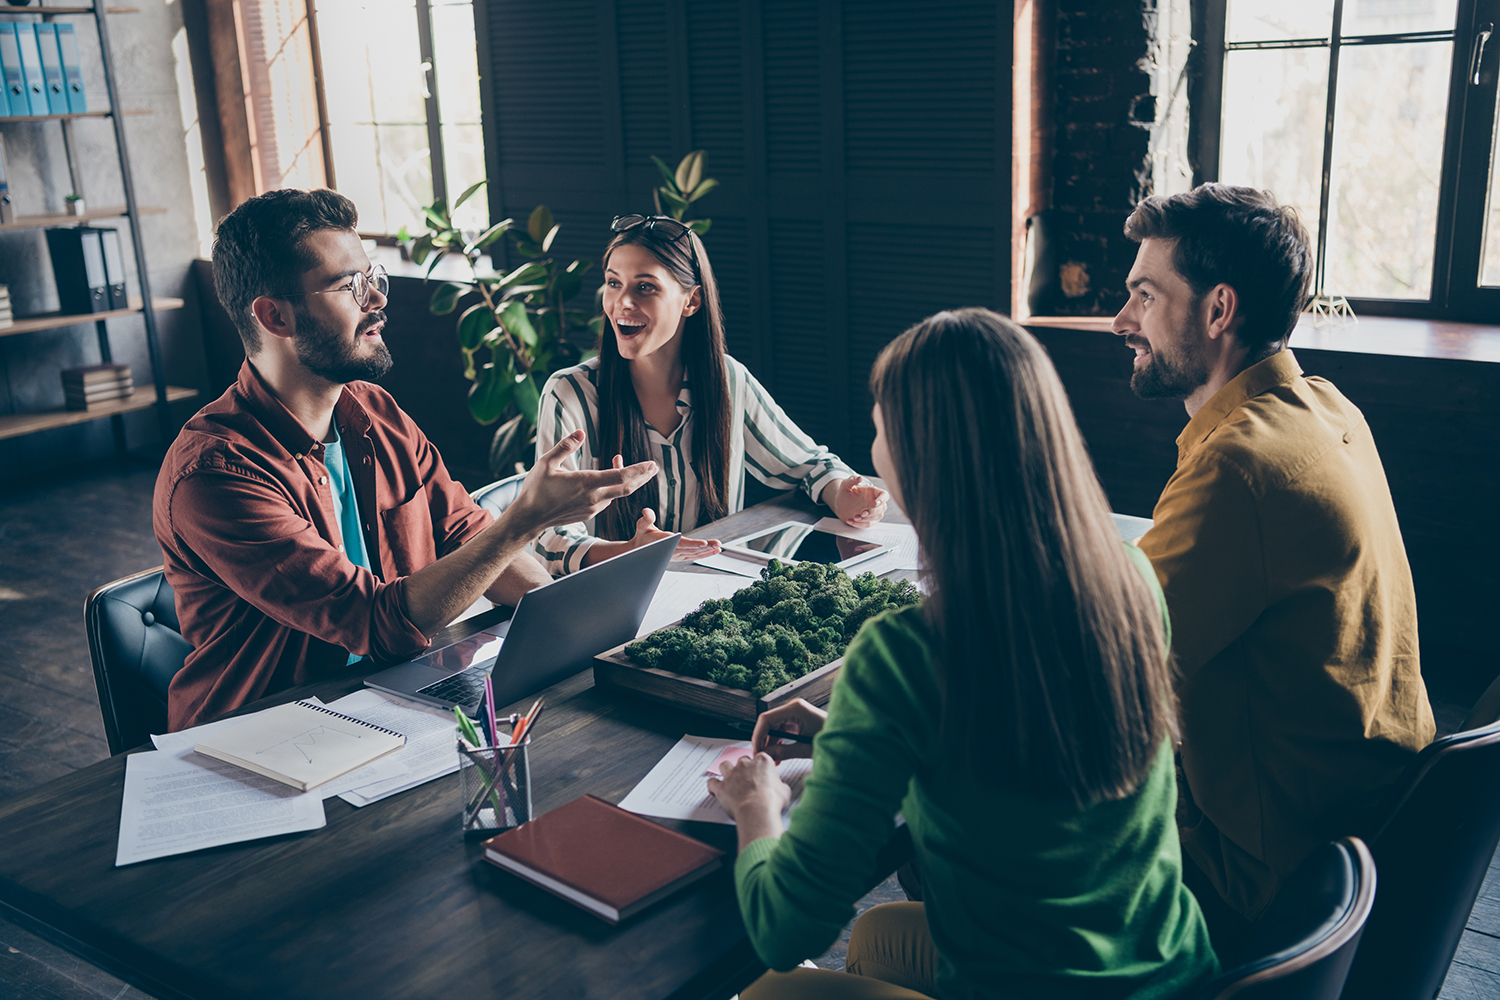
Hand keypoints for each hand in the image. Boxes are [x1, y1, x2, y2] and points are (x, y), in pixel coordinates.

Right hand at [509, 432, 656, 531]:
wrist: (529, 518)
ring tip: (629, 466)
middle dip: (643, 477)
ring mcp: (592, 508)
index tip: (652, 464)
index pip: (621, 477)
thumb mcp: (547, 462)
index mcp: (586, 483)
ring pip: (617, 494)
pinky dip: (613, 489)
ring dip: (625, 481)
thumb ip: (565, 446)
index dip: (639, 470)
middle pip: (627, 488)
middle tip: (654, 467)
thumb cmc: (536, 489)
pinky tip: (609, 480)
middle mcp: (594, 498)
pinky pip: (607, 500)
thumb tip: (581, 432)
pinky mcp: (588, 514)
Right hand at [631, 506, 720, 560]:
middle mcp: (672, 551)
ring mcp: (677, 555)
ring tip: (719, 546)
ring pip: (694, 554)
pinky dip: (704, 554)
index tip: (704, 543)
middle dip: (706, 547)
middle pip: (691, 549)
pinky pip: (694, 556)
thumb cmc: (642, 537)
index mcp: (665, 543)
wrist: (639, 552)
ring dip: (708, 550)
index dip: (693, 544)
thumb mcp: (642, 526)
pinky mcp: (680, 557)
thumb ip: (646, 518)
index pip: (681, 544)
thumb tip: (646, 511)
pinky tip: (714, 551)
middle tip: (717, 544)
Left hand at [706, 752, 790, 824]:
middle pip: (742, 760)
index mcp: (762, 762)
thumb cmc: (772, 801)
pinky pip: (712, 782)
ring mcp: (732, 775)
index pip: (761, 758)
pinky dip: (713, 786)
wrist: (758, 812)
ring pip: (725, 766)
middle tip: (748, 779)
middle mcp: (745, 765)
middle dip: (744, 769)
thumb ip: (780, 786)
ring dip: (726, 772)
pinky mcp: (721, 787)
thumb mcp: (785, 791)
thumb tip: (781, 789)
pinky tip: (714, 790)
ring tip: (730, 779)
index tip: (762, 773)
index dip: (761, 766)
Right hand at [751, 698, 825, 760]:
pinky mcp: (798, 721)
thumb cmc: (832, 739)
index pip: (766, 719)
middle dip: (764, 740)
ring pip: (774, 727)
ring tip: (772, 759)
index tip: (756, 750)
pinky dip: (779, 742)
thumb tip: (766, 755)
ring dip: (771, 743)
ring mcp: (796, 714)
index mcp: (795, 709)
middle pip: (768, 722)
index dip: (758, 735)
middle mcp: (794, 708)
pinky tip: (779, 755)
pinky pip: (782, 730)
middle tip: (761, 756)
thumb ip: (783, 751)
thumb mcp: (805, 749)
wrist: (847, 738)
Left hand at [826, 475, 887, 527]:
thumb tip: (859, 478)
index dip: (882, 499)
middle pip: (883, 508)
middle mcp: (875, 502)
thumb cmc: (844, 493)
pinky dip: (860, 524)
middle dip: (873, 511)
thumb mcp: (845, 485)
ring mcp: (873, 512)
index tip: (875, 503)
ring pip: (877, 517)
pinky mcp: (868, 520)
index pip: (884, 495)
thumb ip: (851, 480)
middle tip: (862, 512)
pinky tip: (850, 521)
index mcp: (873, 492)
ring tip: (855, 517)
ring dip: (867, 519)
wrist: (839, 505)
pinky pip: (869, 524)